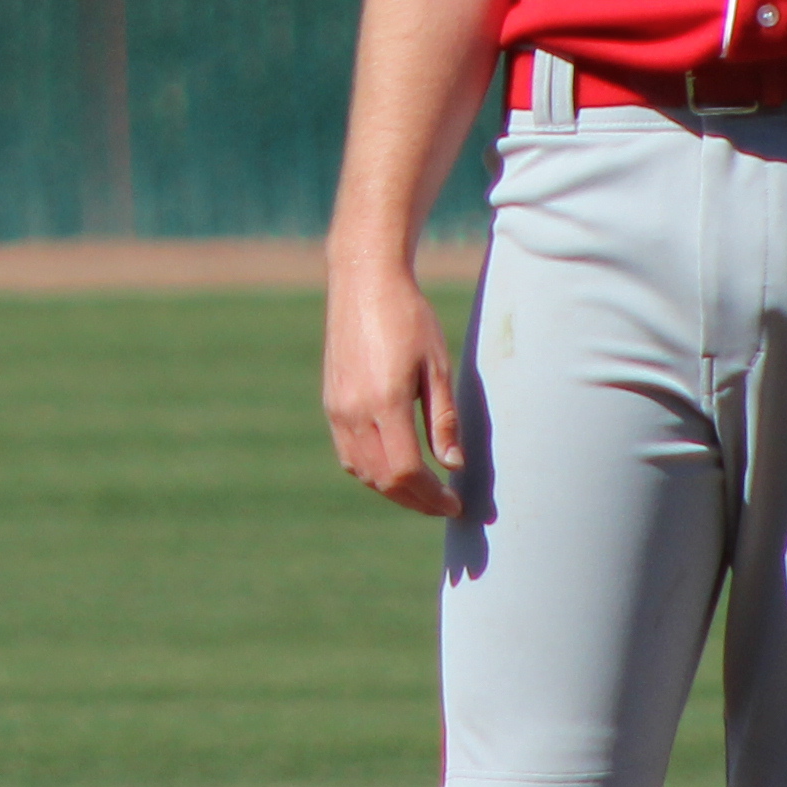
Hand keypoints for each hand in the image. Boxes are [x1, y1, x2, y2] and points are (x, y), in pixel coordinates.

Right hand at [321, 258, 466, 517]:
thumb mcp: (438, 365)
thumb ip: (444, 419)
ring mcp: (337, 409)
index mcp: (385, 402)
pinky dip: (372, 472)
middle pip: (384, 479)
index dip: (432, 496)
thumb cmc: (409, 317)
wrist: (364, 281)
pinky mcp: (331, 403)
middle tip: (443, 505)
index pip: (407, 471)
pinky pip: (348, 454)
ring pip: (363, 472)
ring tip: (423, 491)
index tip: (455, 503)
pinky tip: (394, 468)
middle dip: (416, 501)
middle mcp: (355, 411)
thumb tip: (452, 465)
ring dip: (393, 490)